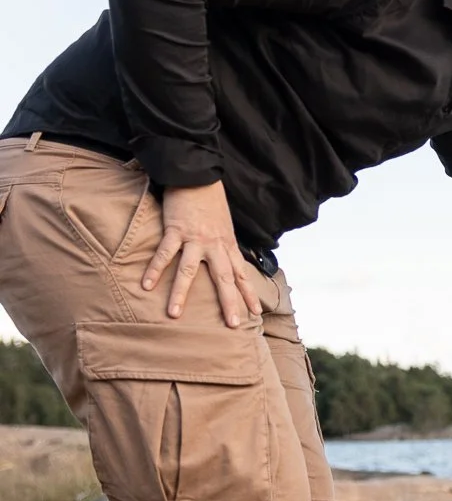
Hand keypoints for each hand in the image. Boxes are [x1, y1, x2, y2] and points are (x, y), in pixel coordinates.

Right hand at [141, 181, 262, 327]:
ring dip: (180, 293)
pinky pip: (164, 253)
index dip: (248, 293)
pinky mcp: (176, 230)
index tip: (255, 312)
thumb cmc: (211, 202)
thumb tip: (229, 262)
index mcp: (227, 245)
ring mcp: (195, 239)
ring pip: (188, 270)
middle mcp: (214, 245)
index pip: (241, 273)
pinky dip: (154, 269)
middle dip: (229, 302)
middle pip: (224, 278)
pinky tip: (146, 285)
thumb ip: (225, 245)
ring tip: (174, 314)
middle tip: (233, 324)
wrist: (198, 176)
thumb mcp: (225, 226)